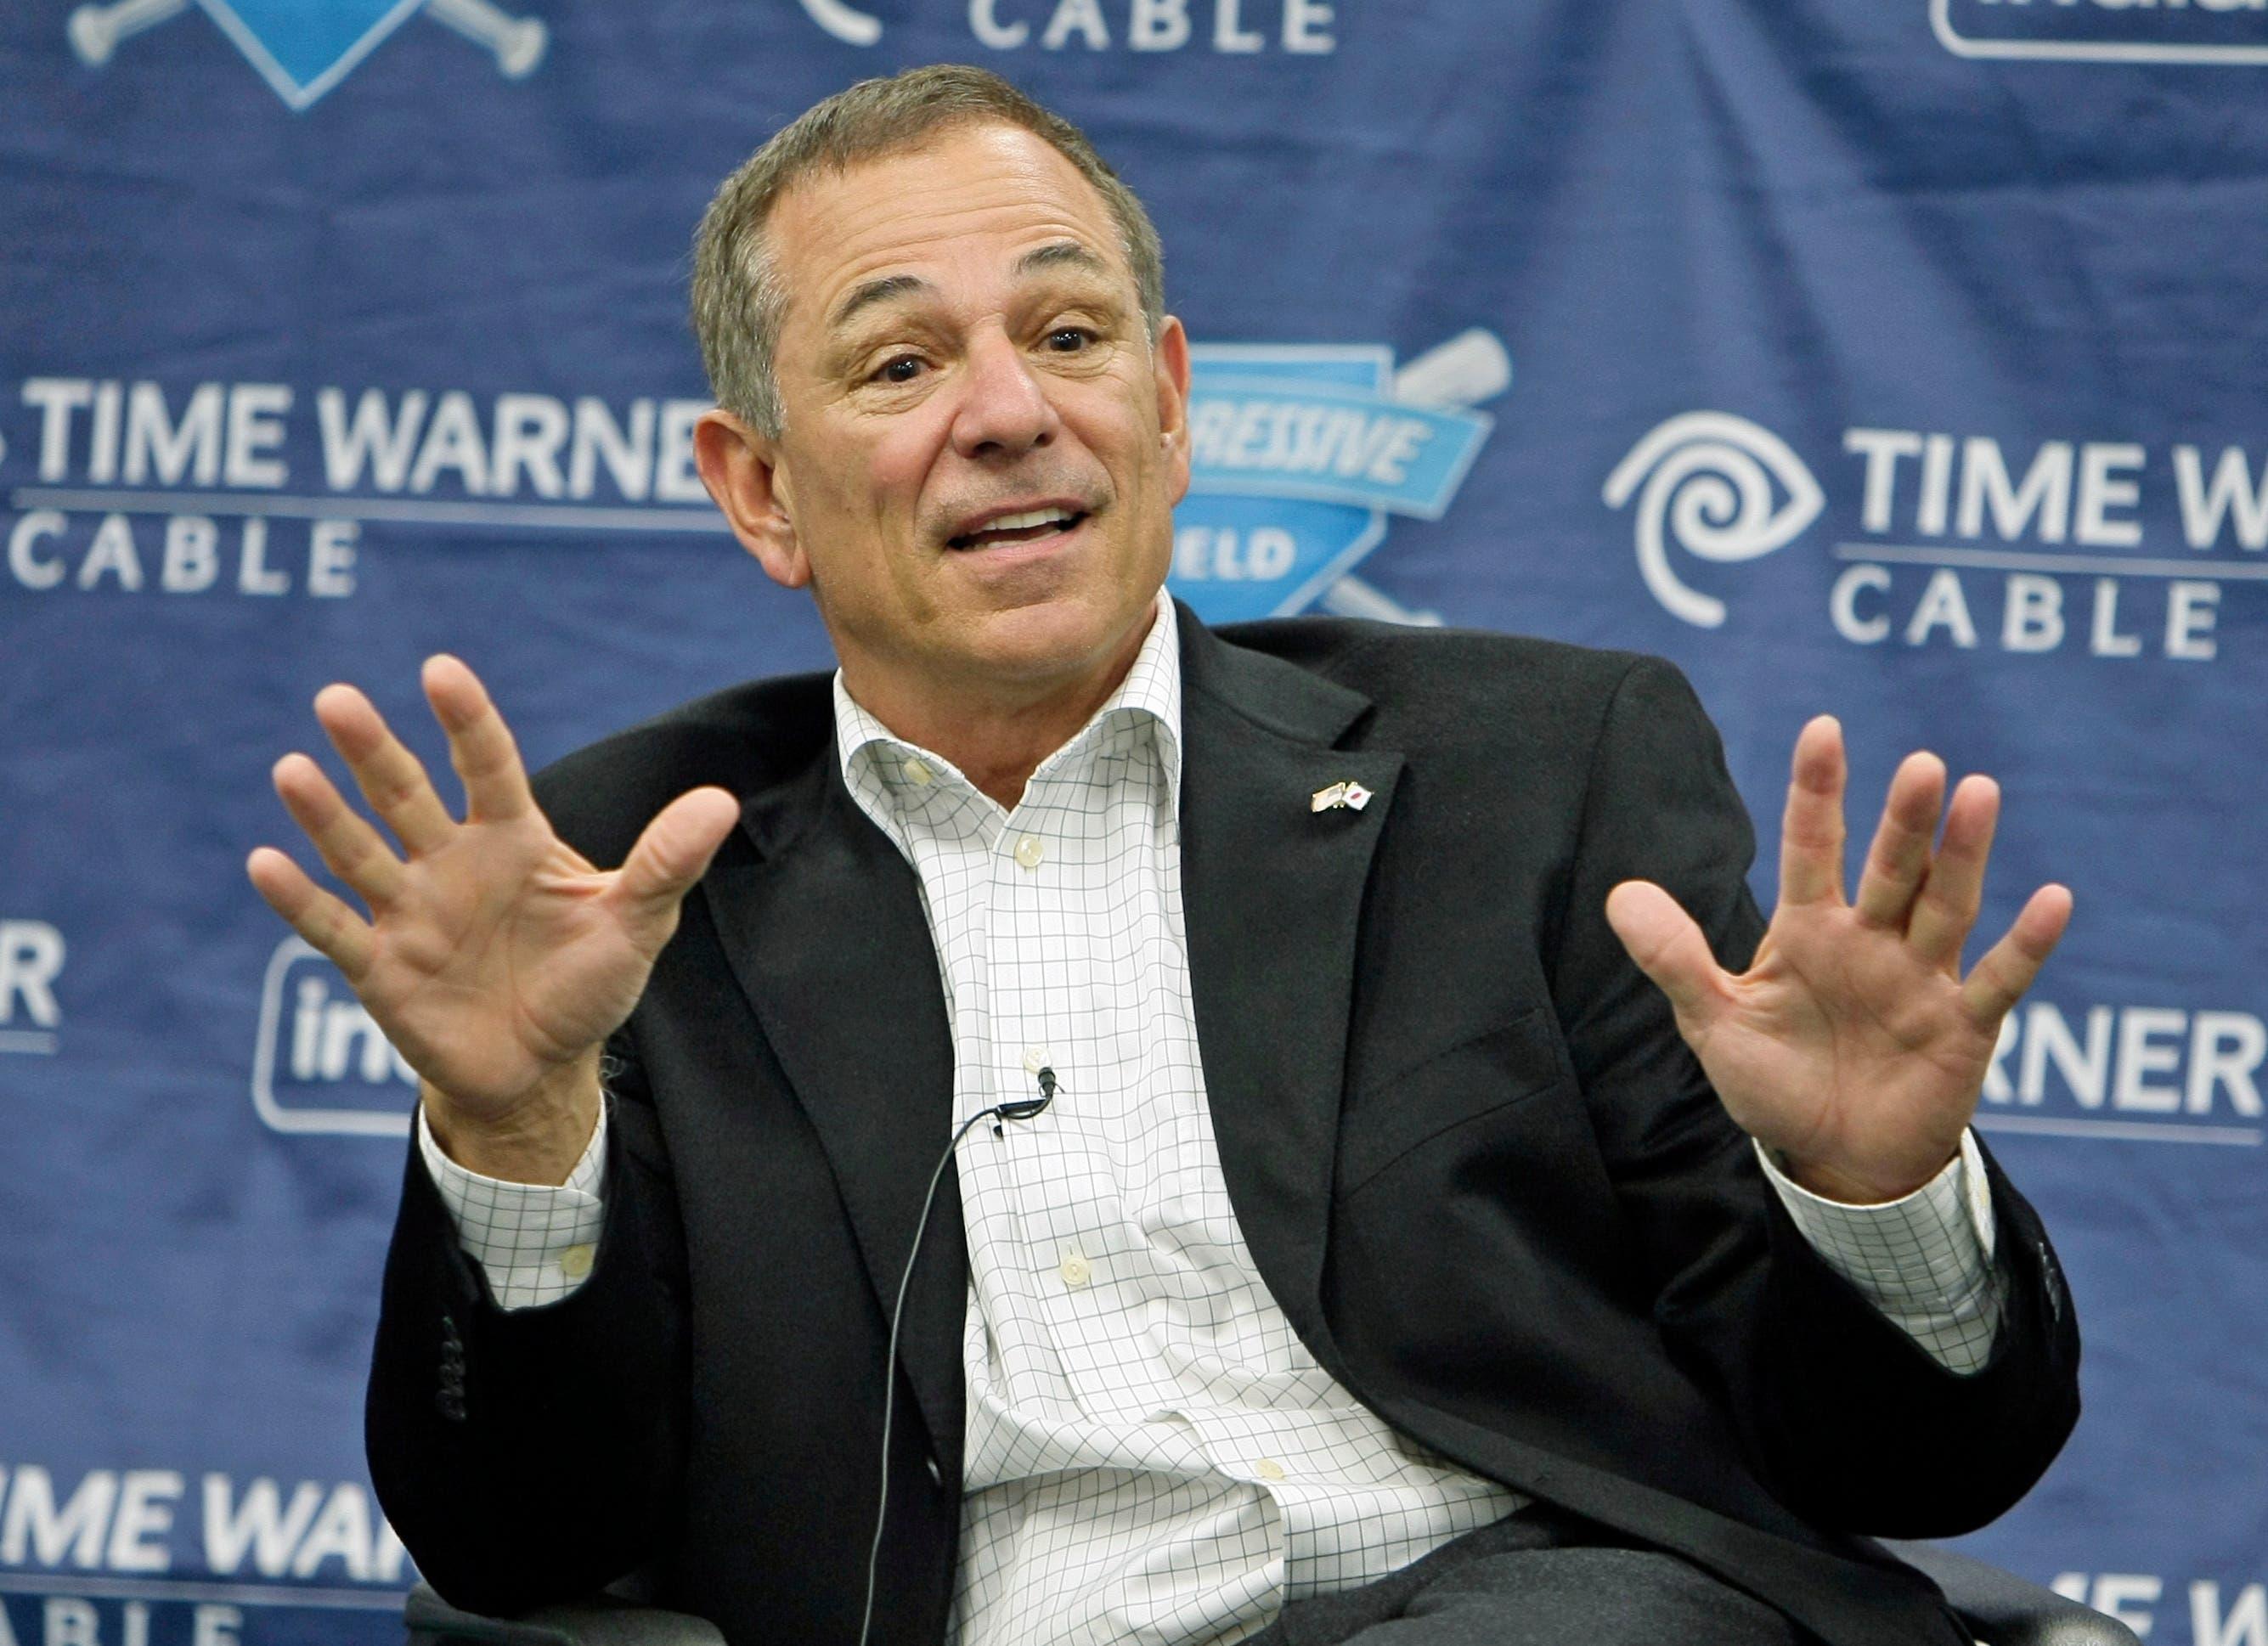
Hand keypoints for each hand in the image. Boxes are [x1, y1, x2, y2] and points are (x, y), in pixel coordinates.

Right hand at [246, 656, 738, 1178]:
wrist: (542, 1069)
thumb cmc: (588, 984)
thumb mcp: (638, 924)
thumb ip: (666, 863)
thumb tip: (721, 802)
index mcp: (513, 840)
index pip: (487, 767)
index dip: (466, 721)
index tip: (439, 671)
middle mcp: (452, 863)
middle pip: (406, 795)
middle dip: (373, 751)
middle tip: (336, 699)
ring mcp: (411, 911)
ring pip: (362, 852)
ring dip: (326, 814)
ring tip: (292, 767)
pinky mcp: (381, 967)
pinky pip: (334, 927)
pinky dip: (299, 899)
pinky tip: (265, 862)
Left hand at [1603, 715, 2071, 1203]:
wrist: (1835, 1160)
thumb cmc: (1775, 1084)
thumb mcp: (1715, 1023)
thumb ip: (1675, 959)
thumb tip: (1620, 894)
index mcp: (1808, 931)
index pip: (1811, 848)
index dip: (1817, 791)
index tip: (1823, 729)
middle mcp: (1871, 941)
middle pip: (1892, 867)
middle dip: (1904, 820)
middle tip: (1922, 765)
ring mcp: (1921, 979)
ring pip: (1947, 905)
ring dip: (1964, 855)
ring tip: (1979, 793)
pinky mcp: (1962, 1027)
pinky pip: (1999, 979)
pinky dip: (2027, 944)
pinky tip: (2053, 898)